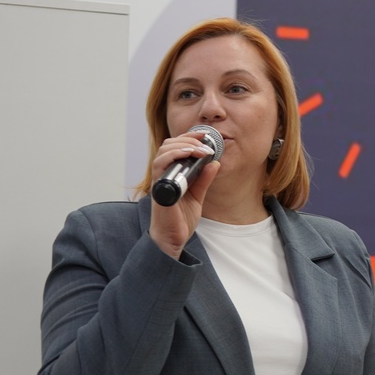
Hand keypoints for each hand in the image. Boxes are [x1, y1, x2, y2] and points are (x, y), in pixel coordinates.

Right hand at [148, 132, 219, 258]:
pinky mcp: (160, 188)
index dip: (188, 138)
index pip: (175, 148)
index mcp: (172, 175)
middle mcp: (164, 175)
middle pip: (168, 146)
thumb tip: (214, 162)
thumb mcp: (198, 196)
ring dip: (183, 145)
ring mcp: (160, 181)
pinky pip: (160, 166)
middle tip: (205, 143)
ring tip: (200, 149)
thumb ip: (204, 179)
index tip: (205, 135)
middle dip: (187, 139)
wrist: (173, 239)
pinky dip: (174, 156)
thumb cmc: (180, 219)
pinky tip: (188, 155)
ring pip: (163, 152)